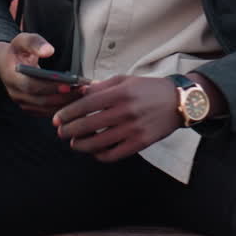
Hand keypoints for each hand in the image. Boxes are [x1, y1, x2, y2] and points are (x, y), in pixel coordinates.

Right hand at [0, 33, 83, 115]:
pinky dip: (62, 107)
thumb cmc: (16, 50)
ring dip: (66, 103)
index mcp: (12, 77)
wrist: (5, 63)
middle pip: (42, 101)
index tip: (69, 84)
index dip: (50, 87)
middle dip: (64, 97)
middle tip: (84, 89)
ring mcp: (22, 103)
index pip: (32, 87)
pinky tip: (76, 99)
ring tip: (83, 93)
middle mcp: (16, 94)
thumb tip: (49, 50)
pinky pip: (47, 111)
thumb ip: (35, 43)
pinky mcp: (30, 108)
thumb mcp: (22, 40)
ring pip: (46, 109)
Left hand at [53, 75, 180, 161]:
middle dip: (69, 131)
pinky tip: (94, 151)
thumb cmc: (149, 89)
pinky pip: (114, 154)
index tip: (57, 119)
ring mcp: (133, 129)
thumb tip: (80, 92)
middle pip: (88, 125)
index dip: (68, 113)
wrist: (178, 102)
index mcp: (121, 93)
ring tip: (74, 143)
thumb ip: (102, 86)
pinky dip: (100, 155)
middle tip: (61, 132)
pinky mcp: (140, 143)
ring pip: (98, 143)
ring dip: (81, 145)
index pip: (86, 105)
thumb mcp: (126, 80)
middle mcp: (126, 112)